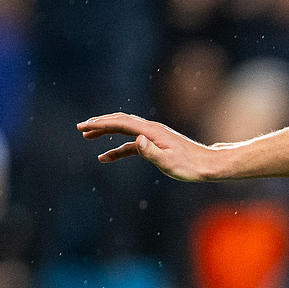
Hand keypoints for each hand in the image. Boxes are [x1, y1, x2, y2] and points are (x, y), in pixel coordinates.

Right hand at [77, 113, 222, 182]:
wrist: (208, 165)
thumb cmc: (190, 166)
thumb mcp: (169, 162)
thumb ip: (151, 151)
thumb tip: (136, 140)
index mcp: (151, 131)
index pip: (120, 123)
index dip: (100, 124)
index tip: (83, 127)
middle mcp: (150, 130)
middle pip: (120, 121)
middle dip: (99, 124)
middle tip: (80, 128)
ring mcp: (153, 136)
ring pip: (124, 130)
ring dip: (105, 132)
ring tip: (87, 136)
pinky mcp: (155, 145)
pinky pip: (131, 144)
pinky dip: (117, 148)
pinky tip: (105, 157)